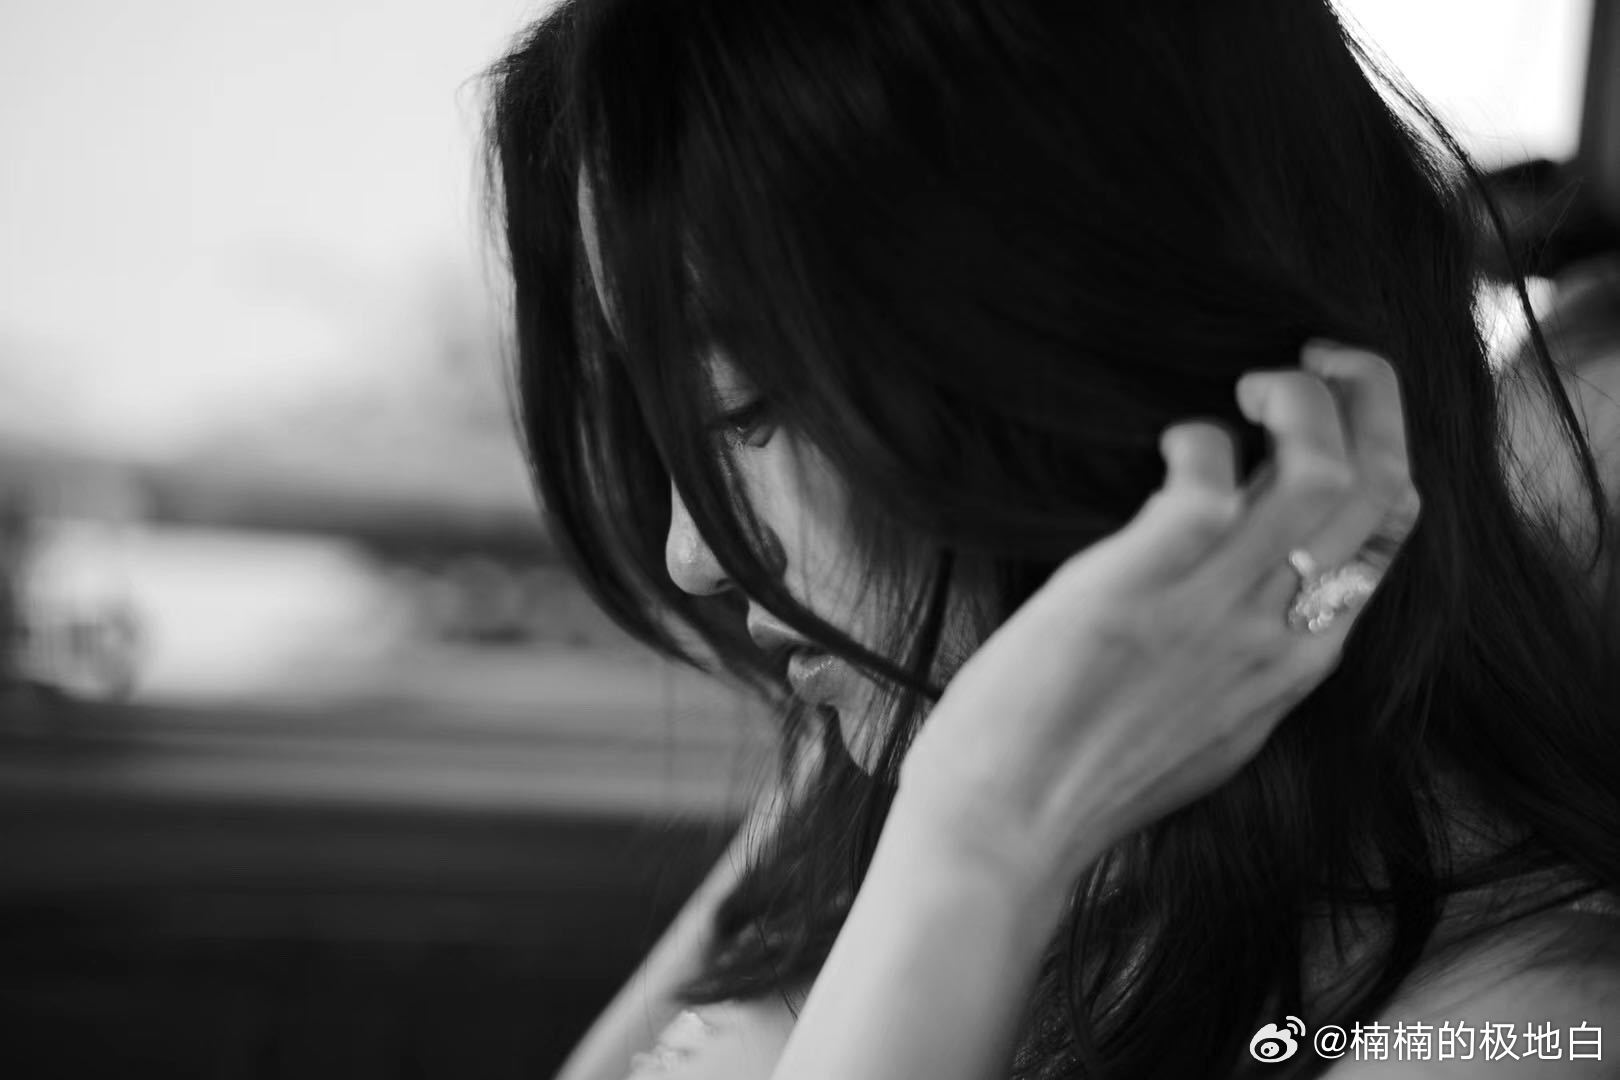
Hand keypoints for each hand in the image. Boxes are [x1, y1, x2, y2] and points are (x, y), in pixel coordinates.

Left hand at [895, 341, 1421, 891]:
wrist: (1011, 827)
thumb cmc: (1082, 780)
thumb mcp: (1206, 729)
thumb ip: (1241, 662)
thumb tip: (1240, 601)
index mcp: (1299, 667)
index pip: (1390, 539)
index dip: (1379, 453)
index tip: (1338, 414)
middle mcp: (1281, 635)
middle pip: (1384, 490)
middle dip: (1370, 398)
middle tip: (1315, 360)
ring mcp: (1219, 606)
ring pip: (1324, 468)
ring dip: (1299, 401)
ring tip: (1246, 389)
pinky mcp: (1144, 580)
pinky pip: (1208, 469)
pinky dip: (1196, 437)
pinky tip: (1164, 451)